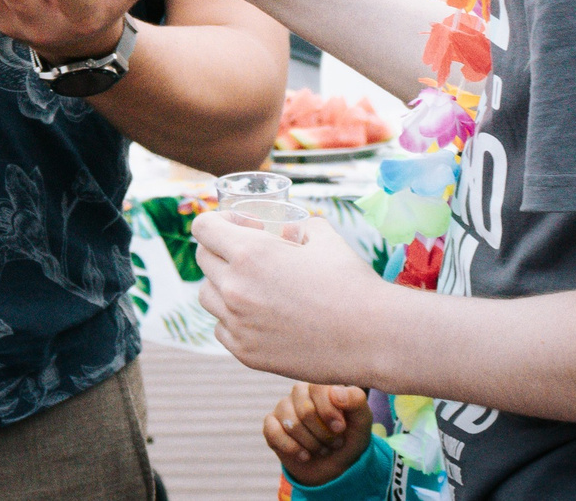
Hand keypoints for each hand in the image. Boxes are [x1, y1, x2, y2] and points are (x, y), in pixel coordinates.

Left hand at [196, 212, 393, 380]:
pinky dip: (232, 319)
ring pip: (207, 295)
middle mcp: (235, 288)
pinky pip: (222, 328)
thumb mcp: (323, 238)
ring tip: (253, 285)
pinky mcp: (246, 354)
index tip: (239, 225)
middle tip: (247, 253)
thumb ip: (298, 226)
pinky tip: (258, 315)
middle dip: (220, 250)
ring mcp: (238, 324)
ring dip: (222, 285)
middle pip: (203, 259)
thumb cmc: (350, 283)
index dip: (218, 221)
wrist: (372, 337)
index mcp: (249, 253)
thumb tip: (289, 228)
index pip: (203, 228)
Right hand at [265, 382, 373, 486]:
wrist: (335, 464)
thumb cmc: (349, 437)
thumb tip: (335, 392)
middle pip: (305, 411)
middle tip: (333, 442)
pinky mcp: (271, 425)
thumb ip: (356, 401)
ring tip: (321, 448)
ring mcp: (283, 407)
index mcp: (321, 385)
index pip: (318, 388)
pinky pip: (273, 432)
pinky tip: (304, 455)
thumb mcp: (361, 420)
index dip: (329, 412)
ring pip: (291, 425)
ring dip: (311, 444)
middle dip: (323, 434)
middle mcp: (300, 392)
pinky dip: (292, 448)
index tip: (340, 428)